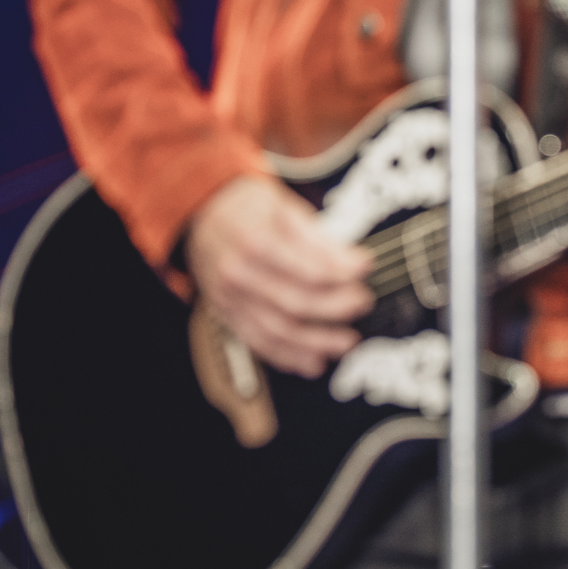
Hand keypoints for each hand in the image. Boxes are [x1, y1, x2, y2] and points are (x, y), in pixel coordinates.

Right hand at [185, 175, 373, 377]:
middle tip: (363, 302)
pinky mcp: (228, 314)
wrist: (202, 214)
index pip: (306, 267)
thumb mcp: (284, 206)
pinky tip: (314, 362)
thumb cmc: (249, 209)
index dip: (341, 272)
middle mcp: (238, 273)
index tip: (366, 268)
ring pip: (278, 330)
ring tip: (347, 342)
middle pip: (295, 302)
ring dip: (317, 342)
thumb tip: (356, 262)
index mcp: (255, 241)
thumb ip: (319, 238)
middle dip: (335, 307)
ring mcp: (230, 298)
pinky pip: (259, 343)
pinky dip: (288, 356)